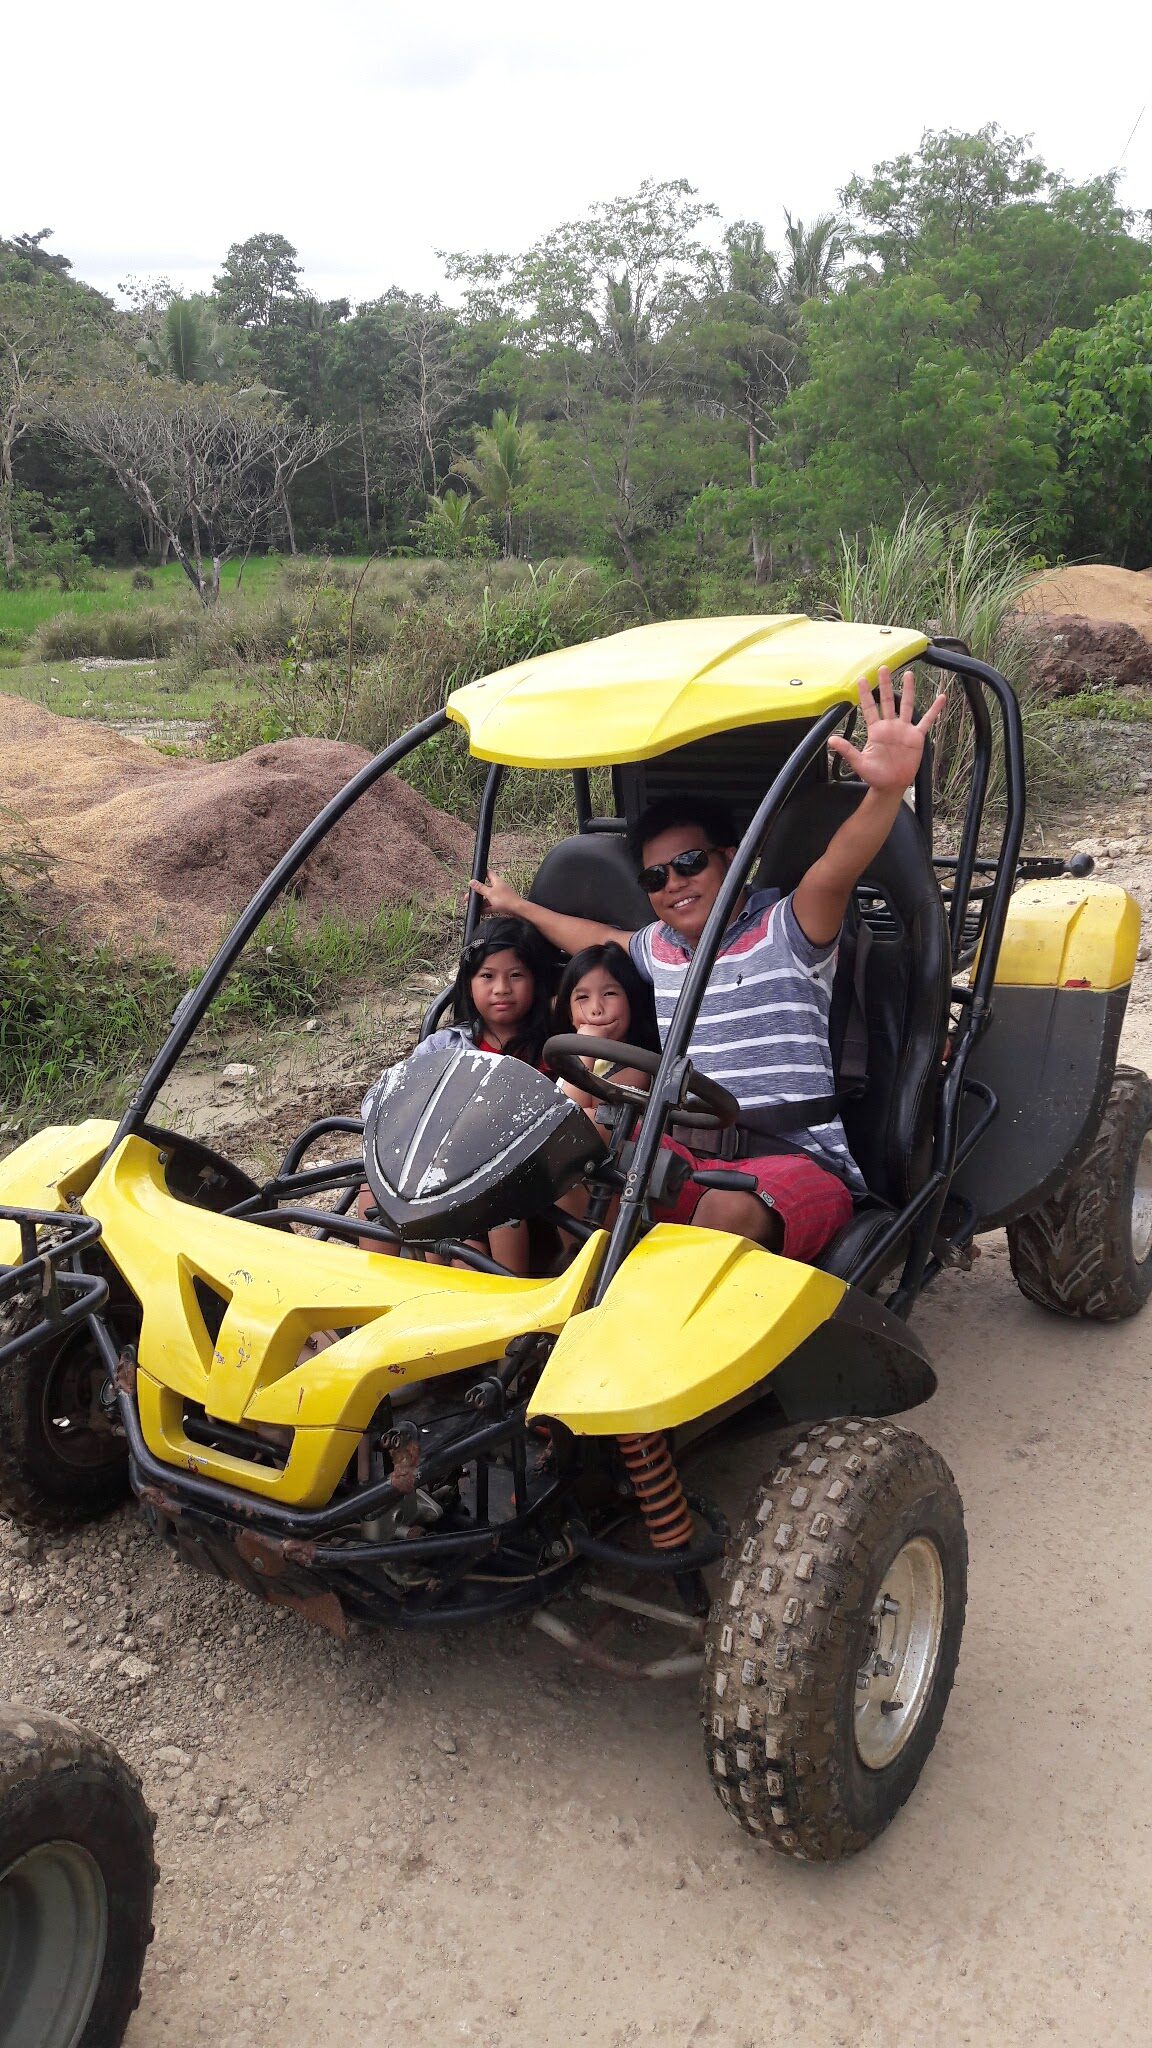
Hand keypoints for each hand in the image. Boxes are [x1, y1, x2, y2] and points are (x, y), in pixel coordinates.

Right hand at [469, 871, 523, 917]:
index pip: (488, 873)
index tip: (475, 874)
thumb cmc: (506, 899)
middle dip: (477, 892)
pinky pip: (491, 905)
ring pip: (488, 897)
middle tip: (469, 896)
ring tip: (472, 905)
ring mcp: (500, 896)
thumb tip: (472, 881)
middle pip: (486, 887)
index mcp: (496, 881)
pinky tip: (479, 911)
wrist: (518, 910)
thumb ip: (480, 888)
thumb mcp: (490, 893)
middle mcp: (498, 887)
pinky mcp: (501, 904)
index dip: (481, 873)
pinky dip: (486, 908)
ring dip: (481, 901)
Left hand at [827, 668, 946, 794]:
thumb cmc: (874, 775)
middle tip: (884, 667)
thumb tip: (831, 740)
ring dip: (908, 690)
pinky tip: (942, 698)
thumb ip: (847, 750)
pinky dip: (934, 710)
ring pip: (906, 705)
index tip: (861, 679)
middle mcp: (890, 726)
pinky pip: (927, 721)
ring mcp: (904, 729)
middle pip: (888, 700)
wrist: (891, 785)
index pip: (870, 708)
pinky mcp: (916, 737)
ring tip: (909, 674)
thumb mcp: (859, 763)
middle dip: (885, 684)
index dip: (865, 694)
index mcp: (876, 731)